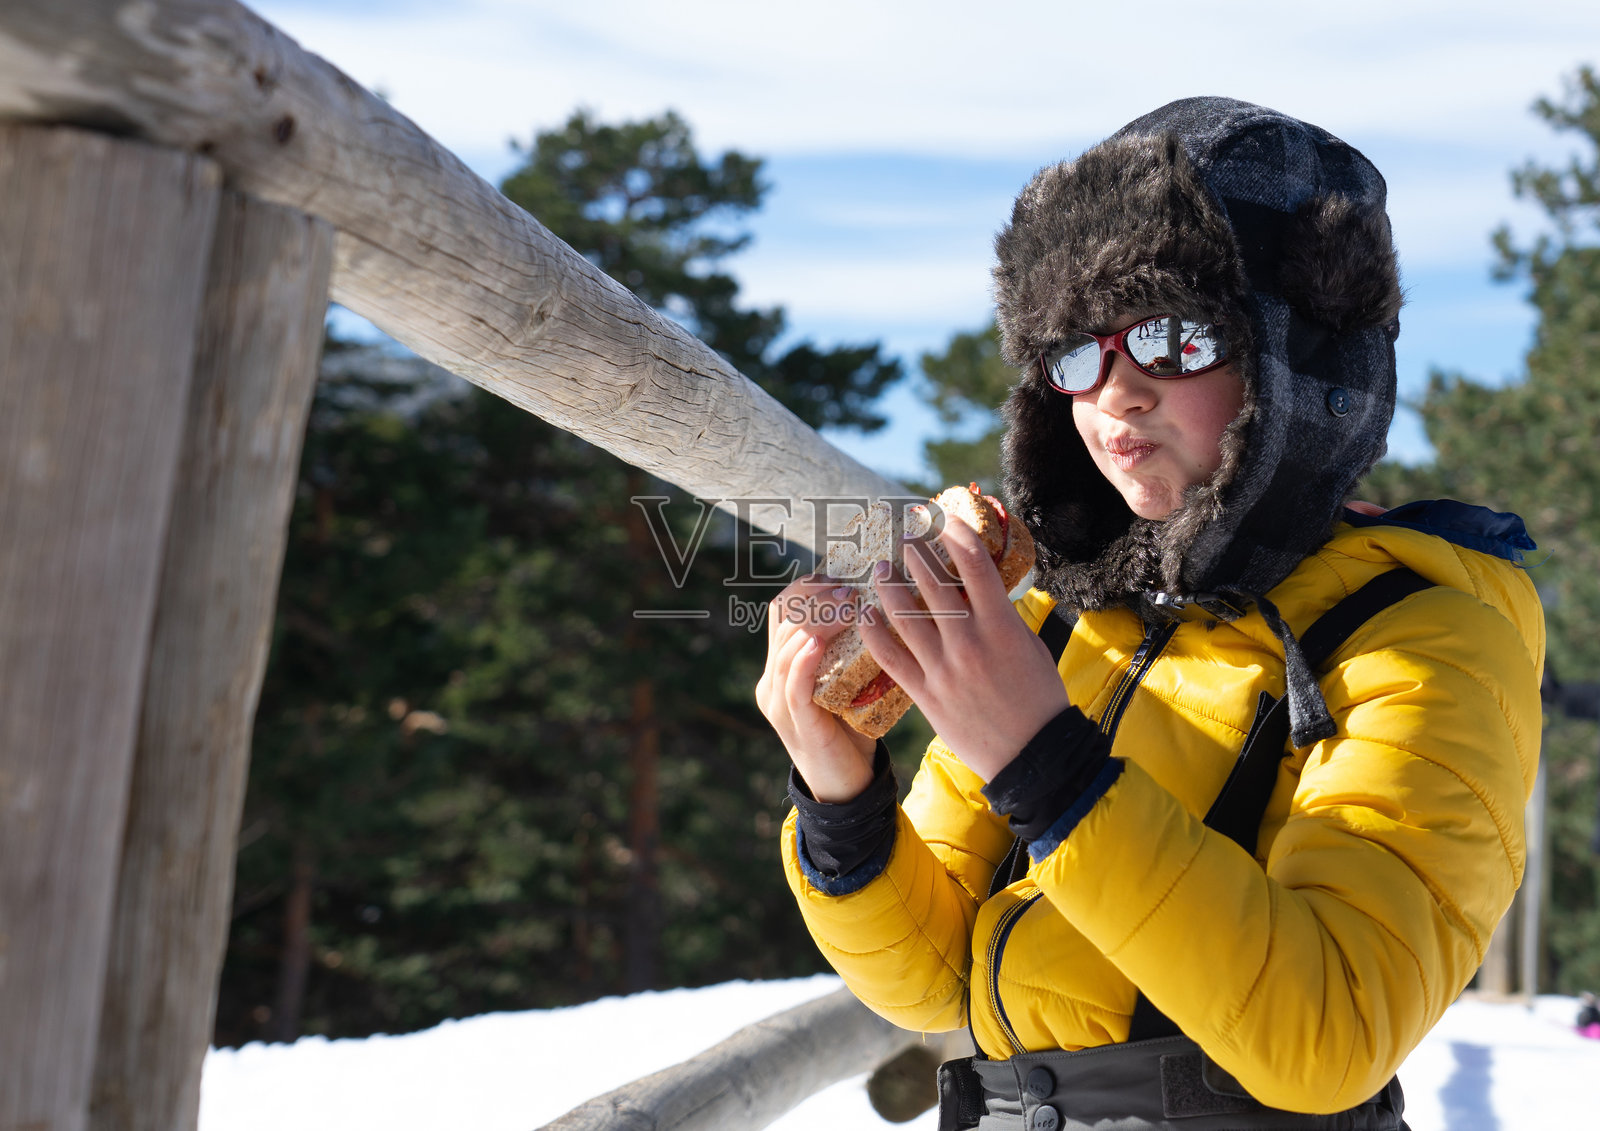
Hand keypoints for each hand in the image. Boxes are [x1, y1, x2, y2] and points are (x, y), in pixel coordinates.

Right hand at [755, 573, 877, 802]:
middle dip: (816, 597)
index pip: (784, 610)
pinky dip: (803, 661)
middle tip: (849, 590)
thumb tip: (886, 605)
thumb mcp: (852, 681)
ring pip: (787, 646)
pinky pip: (792, 685)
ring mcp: (779, 702)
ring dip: (818, 621)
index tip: (840, 577)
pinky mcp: (795, 723)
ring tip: (847, 606)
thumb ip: (854, 650)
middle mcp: (773, 680)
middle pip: (783, 619)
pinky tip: (818, 644)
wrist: (849, 786)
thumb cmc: (855, 730)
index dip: (808, 586)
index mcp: (783, 666)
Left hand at [859, 519, 1066, 780]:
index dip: (957, 536)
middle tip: (904, 536)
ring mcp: (944, 670)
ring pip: (904, 617)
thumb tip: (980, 590)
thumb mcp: (1030, 646)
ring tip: (880, 569)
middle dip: (915, 554)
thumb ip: (1002, 617)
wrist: (1033, 755)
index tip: (944, 520)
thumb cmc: (1039, 698)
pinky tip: (864, 615)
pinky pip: (891, 658)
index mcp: (1002, 627)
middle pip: (933, 586)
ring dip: (888, 587)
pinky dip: (874, 633)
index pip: (975, 567)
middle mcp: (969, 644)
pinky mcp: (926, 696)